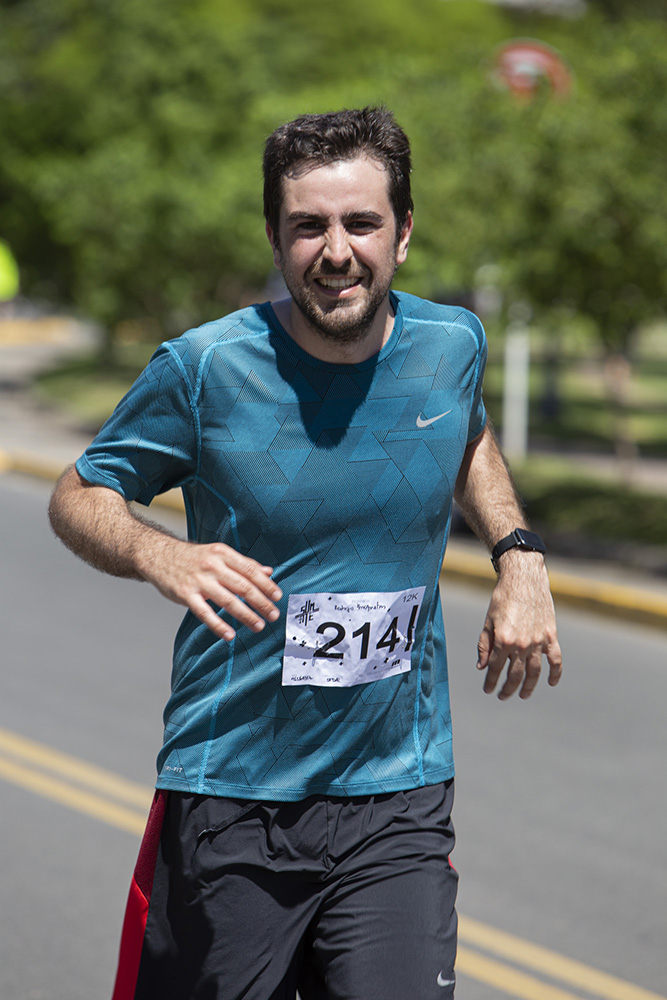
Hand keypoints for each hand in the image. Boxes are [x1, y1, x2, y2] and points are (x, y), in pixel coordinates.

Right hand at [139, 538, 282, 641]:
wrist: (158, 554)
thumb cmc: (193, 557)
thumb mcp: (219, 553)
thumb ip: (244, 563)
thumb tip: (269, 571)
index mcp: (223, 554)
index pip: (250, 570)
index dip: (267, 584)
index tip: (278, 597)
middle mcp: (213, 566)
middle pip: (243, 586)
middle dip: (261, 602)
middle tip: (273, 615)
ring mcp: (199, 581)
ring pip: (228, 601)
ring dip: (246, 615)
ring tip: (258, 626)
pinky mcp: (186, 595)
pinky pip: (205, 613)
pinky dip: (218, 625)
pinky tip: (230, 635)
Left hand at [476, 551, 561, 699]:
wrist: (524, 578)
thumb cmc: (502, 598)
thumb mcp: (488, 621)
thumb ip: (484, 645)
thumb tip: (482, 667)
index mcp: (503, 640)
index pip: (496, 669)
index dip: (491, 682)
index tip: (487, 690)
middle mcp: (521, 644)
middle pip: (515, 675)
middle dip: (507, 688)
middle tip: (502, 696)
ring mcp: (538, 641)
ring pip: (534, 672)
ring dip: (528, 687)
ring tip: (523, 695)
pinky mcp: (550, 635)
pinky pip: (555, 660)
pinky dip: (555, 673)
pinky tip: (550, 683)